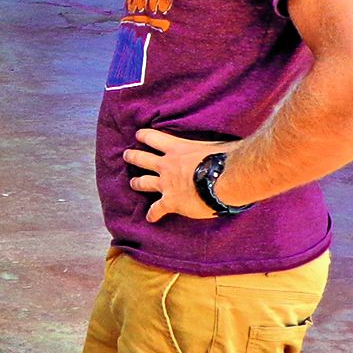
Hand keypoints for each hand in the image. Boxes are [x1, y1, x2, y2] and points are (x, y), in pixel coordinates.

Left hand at [123, 129, 239, 222]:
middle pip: (142, 159)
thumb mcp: (215, 144)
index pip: (154, 138)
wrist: (224, 180)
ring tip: (133, 183)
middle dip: (133, 157)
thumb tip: (224, 146)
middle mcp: (166, 165)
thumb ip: (211, 146)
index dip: (144, 136)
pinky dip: (153, 214)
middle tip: (127, 155)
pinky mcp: (170, 202)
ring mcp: (166, 184)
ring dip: (137, 183)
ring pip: (143, 182)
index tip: (138, 135)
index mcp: (177, 148)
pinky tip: (150, 217)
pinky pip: (157, 209)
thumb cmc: (225, 159)